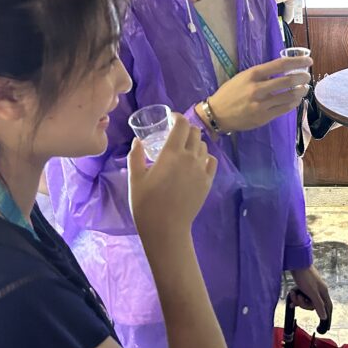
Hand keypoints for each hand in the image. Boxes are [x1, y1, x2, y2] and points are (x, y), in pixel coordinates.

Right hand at [127, 116, 216, 234]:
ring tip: (184, 150)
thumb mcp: (135, 179)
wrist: (166, 229)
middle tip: (176, 134)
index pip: (181, 125)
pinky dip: (205, 157)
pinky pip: (211, 161)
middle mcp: (190, 157)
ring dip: (194, 143)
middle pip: (195, 132)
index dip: (177, 117)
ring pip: (203, 146)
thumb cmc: (146, 204)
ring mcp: (201, 170)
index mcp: (171, 153)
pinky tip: (196, 162)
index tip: (171, 119)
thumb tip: (137, 140)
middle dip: (185, 129)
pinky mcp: (208, 182)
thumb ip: (136, 156)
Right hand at [207, 57, 310, 132]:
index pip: (280, 65)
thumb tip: (283, 70)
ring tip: (303, 89)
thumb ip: (261, 74)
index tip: (308, 61)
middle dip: (302, 78)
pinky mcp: (263, 117)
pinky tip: (295, 100)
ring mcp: (261, 104)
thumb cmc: (230, 93)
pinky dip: (293, 103)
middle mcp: (257, 88)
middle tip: (307, 76)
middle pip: (288, 81)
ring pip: (289, 97)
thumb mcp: (243, 77)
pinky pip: (284, 109)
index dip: (297, 62)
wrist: (217, 114)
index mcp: (252, 74)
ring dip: (300, 92)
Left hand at [289, 265, 332, 324]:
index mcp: (323, 292)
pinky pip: (302, 295)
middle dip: (304, 304)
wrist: (296, 263)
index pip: (328, 307)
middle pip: (314, 305)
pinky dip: (297, 296)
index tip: (324, 326)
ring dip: (298, 299)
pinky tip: (292, 294)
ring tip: (293, 293)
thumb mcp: (312, 292)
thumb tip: (325, 317)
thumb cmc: (305, 276)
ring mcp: (312, 288)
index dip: (327, 316)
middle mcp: (319, 290)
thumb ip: (318, 305)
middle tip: (298, 298)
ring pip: (307, 300)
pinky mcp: (305, 285)